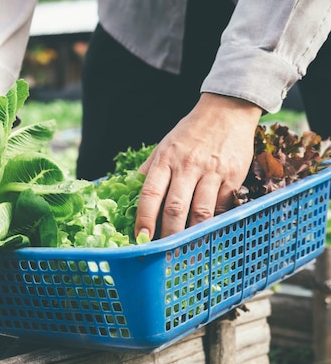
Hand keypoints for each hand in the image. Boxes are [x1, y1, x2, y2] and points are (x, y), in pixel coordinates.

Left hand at [135, 93, 261, 238]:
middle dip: (168, 235)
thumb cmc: (190, 132)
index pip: (150, 194)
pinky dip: (214, 224)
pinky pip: (222, 207)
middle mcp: (187, 166)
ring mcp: (211, 172)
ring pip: (201, 213)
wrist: (226, 111)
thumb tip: (130, 191)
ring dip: (192, 236)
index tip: (140, 237)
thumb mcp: (163, 146)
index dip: (144, 219)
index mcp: (165, 159)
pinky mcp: (232, 177)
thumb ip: (149, 170)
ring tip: (185, 251)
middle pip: (175, 208)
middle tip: (163, 252)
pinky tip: (208, 234)